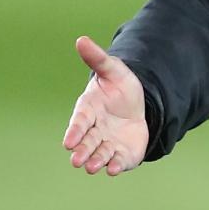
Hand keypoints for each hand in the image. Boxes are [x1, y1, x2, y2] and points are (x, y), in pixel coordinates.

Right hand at [62, 36, 148, 175]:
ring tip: (92, 166)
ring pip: (99, 155)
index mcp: (88, 111)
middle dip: (82, 151)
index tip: (69, 141)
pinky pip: (117, 162)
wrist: (139, 107)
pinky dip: (115, 166)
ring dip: (96, 161)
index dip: (75, 131)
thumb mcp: (114, 70)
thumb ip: (98, 59)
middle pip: (87, 142)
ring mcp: (107, 144)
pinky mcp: (121, 154)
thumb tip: (81, 39)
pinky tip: (114, 169)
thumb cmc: (120, 88)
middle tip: (76, 160)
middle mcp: (94, 131)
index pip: (80, 122)